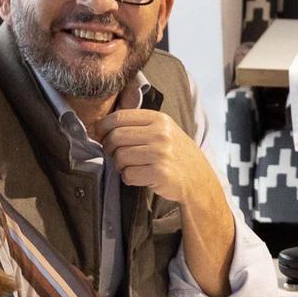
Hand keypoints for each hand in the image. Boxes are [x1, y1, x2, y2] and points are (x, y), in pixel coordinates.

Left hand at [96, 108, 220, 205]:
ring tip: (130, 167)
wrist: (198, 179)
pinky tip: (138, 177)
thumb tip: (98, 126)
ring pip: (120, 157)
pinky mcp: (160, 173)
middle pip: (116, 137)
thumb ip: (137, 125)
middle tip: (113, 155)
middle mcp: (160, 134)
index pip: (118, 117)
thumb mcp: (163, 130)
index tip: (99, 136)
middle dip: (109, 148)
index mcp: (159, 119)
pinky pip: (128, 175)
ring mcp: (161, 153)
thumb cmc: (174, 154)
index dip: (102, 127)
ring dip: (119, 165)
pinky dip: (128, 178)